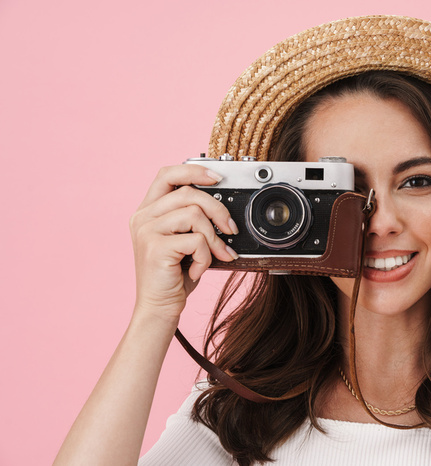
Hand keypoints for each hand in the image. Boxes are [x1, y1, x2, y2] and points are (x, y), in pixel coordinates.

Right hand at [129, 164, 237, 323]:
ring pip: (195, 214)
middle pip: (188, 192)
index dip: (193, 170)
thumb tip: (224, 209)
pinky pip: (196, 240)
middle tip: (231, 229)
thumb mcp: (185, 242)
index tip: (217, 177)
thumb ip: (195, 221)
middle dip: (218, 210)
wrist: (159, 308)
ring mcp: (146, 231)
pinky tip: (197, 269)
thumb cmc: (175, 277)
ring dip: (214, 238)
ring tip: (215, 255)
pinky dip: (206, 256)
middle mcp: (143, 217)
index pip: (167, 174)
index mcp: (148, 211)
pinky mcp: (155, 247)